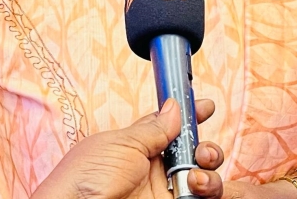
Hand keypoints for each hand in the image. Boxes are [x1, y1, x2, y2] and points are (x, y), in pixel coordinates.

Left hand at [32, 98, 225, 198]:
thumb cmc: (87, 177)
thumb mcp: (122, 143)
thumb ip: (154, 128)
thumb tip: (174, 107)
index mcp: (138, 145)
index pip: (171, 128)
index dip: (191, 116)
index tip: (207, 106)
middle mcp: (154, 169)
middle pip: (193, 154)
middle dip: (206, 148)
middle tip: (202, 151)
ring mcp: (163, 192)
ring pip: (202, 177)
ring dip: (208, 171)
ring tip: (196, 174)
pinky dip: (208, 191)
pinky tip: (199, 186)